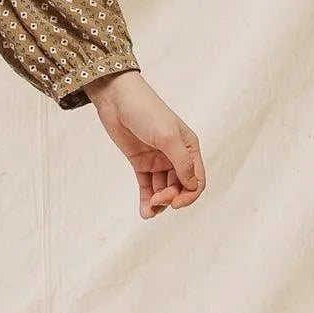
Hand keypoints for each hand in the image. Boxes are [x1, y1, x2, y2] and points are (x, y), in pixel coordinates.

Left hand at [84, 69, 204, 219]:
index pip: (196, 180)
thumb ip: (182, 162)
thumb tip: (192, 187)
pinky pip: (147, 186)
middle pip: (179, 187)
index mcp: (189, 148)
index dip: (189, 196)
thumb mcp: (168, 137)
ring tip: (149, 210)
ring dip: (158, 202)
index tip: (175, 203)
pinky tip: (145, 212)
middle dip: (170, 197)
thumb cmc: (147, 111)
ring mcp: (158, 160)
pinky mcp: (140, 163)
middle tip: (157, 200)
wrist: (117, 99)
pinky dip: (146, 200)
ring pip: (163, 189)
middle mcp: (176, 156)